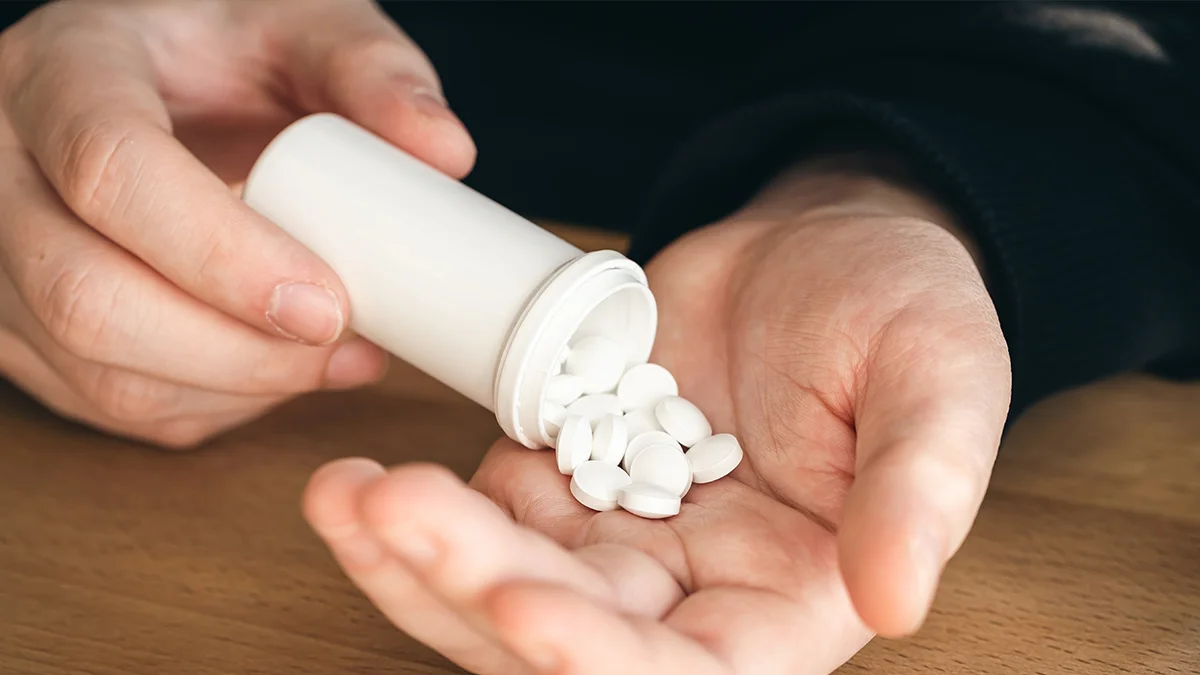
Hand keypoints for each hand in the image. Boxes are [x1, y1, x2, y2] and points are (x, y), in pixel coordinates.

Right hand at [0, 0, 474, 446]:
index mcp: (64, 72)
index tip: (329, 305)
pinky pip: (106, 403)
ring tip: (337, 362)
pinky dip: (209, 408)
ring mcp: (0, 257)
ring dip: (234, 390)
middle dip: (235, 350)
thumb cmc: (224, 50)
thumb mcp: (300, 26)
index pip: (113, 172)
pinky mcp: (23, 325)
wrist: (159, 77)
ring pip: (93, 369)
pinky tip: (279, 375)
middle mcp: (3, 168)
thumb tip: (445, 151)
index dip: (222, 256)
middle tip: (346, 348)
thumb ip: (371, 71)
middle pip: (86, 295)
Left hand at [303, 158, 1011, 673]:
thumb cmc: (903, 309)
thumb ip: (920, 491)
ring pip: (502, 584)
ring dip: (420, 559)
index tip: (528, 611)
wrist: (821, 242)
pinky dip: (413, 512)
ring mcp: (617, 540)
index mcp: (789, 602)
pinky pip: (479, 514)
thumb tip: (896, 602)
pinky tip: (352, 482)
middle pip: (567, 636)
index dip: (607, 664)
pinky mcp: (562, 479)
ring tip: (346, 499)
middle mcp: (692, 596)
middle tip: (399, 514)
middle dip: (477, 589)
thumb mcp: (941, 382)